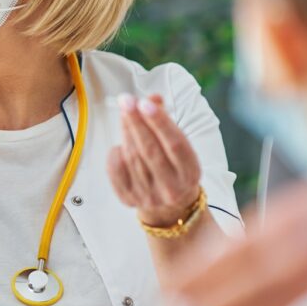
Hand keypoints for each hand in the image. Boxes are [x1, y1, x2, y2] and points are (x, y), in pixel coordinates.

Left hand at [108, 94, 201, 226]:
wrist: (170, 207)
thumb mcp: (178, 145)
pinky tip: (121, 144)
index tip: (145, 102)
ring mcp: (149, 196)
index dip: (160, 122)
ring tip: (125, 114)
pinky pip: (116, 170)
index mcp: (190, 173)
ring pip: (132, 157)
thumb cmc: (173, 165)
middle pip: (150, 150)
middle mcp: (171, 188)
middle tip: (126, 100)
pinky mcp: (129, 199)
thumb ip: (165, 120)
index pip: (176, 144)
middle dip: (136, 122)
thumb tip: (152, 98)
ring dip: (126, 131)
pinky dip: (116, 152)